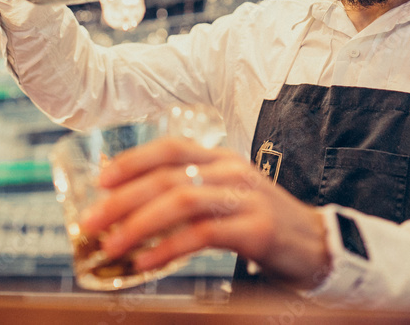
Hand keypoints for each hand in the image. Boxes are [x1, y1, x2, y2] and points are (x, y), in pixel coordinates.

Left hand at [80, 137, 330, 289]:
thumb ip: (188, 194)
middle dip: (122, 198)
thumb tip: (130, 207)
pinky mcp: (256, 228)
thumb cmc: (261, 223)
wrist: (318, 244)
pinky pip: (202, 235)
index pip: (171, 147)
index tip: (101, 180)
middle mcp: (231, 171)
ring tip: (112, 244)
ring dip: (139, 224)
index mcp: (221, 159)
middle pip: (167, 175)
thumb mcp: (224, 198)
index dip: (132, 161)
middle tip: (91, 220)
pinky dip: (168, 249)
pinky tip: (146, 262)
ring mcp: (245, 197)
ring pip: (181, 200)